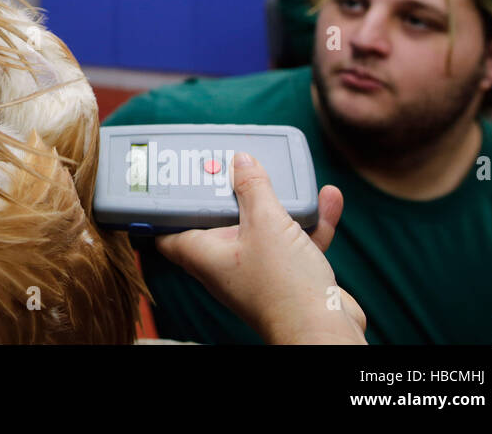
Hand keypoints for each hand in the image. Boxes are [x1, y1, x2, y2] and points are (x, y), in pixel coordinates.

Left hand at [155, 151, 367, 343]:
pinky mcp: (287, 276)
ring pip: (261, 227)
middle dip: (229, 192)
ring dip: (276, 202)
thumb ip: (253, 187)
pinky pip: (293, 241)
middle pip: (218, 221)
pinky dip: (308, 221)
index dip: (165, 207)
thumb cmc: (283, 286)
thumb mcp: (266, 222)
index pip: (167, 231)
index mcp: (203, 254)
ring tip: (285, 174)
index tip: (169, 180)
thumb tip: (240, 161)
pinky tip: (327, 199)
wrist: (325, 330)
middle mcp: (225, 264)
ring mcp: (257, 270)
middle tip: (231, 163)